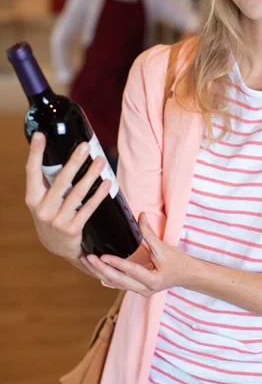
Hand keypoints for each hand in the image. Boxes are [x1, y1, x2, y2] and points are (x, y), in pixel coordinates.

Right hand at [25, 132, 111, 261]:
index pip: (32, 172)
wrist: (57, 247)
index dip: (35, 153)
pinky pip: (88, 208)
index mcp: (32, 198)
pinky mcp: (72, 229)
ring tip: (101, 161)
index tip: (40, 136)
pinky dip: (99, 195)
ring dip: (91, 175)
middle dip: (74, 162)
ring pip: (77, 193)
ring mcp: (57, 220)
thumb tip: (61, 153)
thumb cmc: (51, 216)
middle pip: (60, 181)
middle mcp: (42, 209)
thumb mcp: (42, 201)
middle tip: (85, 146)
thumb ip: (47, 183)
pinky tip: (107, 183)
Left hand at [81, 213, 196, 294]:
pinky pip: (119, 284)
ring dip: (101, 272)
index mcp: (153, 280)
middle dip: (101, 269)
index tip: (102, 256)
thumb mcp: (164, 247)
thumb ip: (149, 233)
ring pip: (116, 284)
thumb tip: (141, 215)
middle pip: (118, 281)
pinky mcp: (137, 288)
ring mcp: (140, 291)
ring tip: (87, 262)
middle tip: (88, 259)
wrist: (187, 275)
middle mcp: (145, 289)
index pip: (131, 271)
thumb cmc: (178, 262)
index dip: (116, 263)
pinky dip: (107, 276)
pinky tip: (95, 270)